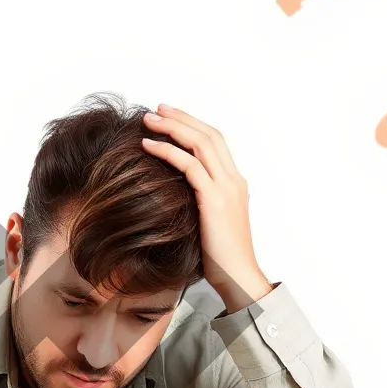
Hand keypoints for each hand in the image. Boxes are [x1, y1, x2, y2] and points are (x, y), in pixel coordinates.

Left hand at [140, 103, 273, 312]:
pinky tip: (148, 146)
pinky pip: (189, 166)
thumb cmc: (221, 259)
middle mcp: (234, 180)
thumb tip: (177, 197)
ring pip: (200, 144)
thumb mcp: (211, 224)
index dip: (192, 125)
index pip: (215, 143)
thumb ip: (200, 204)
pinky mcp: (214, 201)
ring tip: (148, 120)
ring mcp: (226, 189)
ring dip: (172, 128)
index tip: (169, 116)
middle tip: (156, 109)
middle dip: (181, 118)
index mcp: (235, 184)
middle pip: (209, 135)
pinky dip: (168, 152)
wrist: (238, 278)